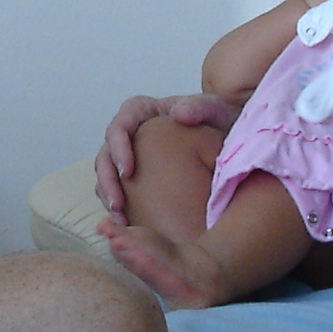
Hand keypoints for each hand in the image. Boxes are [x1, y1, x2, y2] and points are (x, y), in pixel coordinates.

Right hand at [95, 93, 236, 220]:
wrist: (227, 139)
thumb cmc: (218, 119)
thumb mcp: (214, 109)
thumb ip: (200, 107)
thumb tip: (179, 114)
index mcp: (141, 112)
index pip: (118, 127)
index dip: (118, 149)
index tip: (129, 172)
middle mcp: (130, 133)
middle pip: (106, 155)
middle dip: (108, 181)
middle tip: (119, 204)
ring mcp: (130, 155)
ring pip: (107, 176)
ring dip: (109, 198)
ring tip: (121, 219)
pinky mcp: (135, 177)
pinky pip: (118, 191)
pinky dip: (120, 208)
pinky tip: (130, 224)